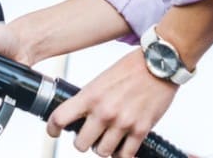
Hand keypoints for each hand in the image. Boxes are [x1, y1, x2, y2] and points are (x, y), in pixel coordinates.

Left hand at [48, 48, 176, 157]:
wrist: (160, 63)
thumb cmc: (132, 68)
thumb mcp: (102, 79)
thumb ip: (91, 99)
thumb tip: (81, 116)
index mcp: (91, 95)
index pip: (60, 118)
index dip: (52, 129)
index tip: (53, 132)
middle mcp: (104, 111)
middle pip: (80, 144)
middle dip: (84, 142)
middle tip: (90, 136)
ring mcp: (122, 122)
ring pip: (101, 152)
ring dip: (104, 148)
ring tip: (109, 139)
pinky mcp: (141, 129)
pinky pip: (125, 155)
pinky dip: (123, 154)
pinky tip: (123, 146)